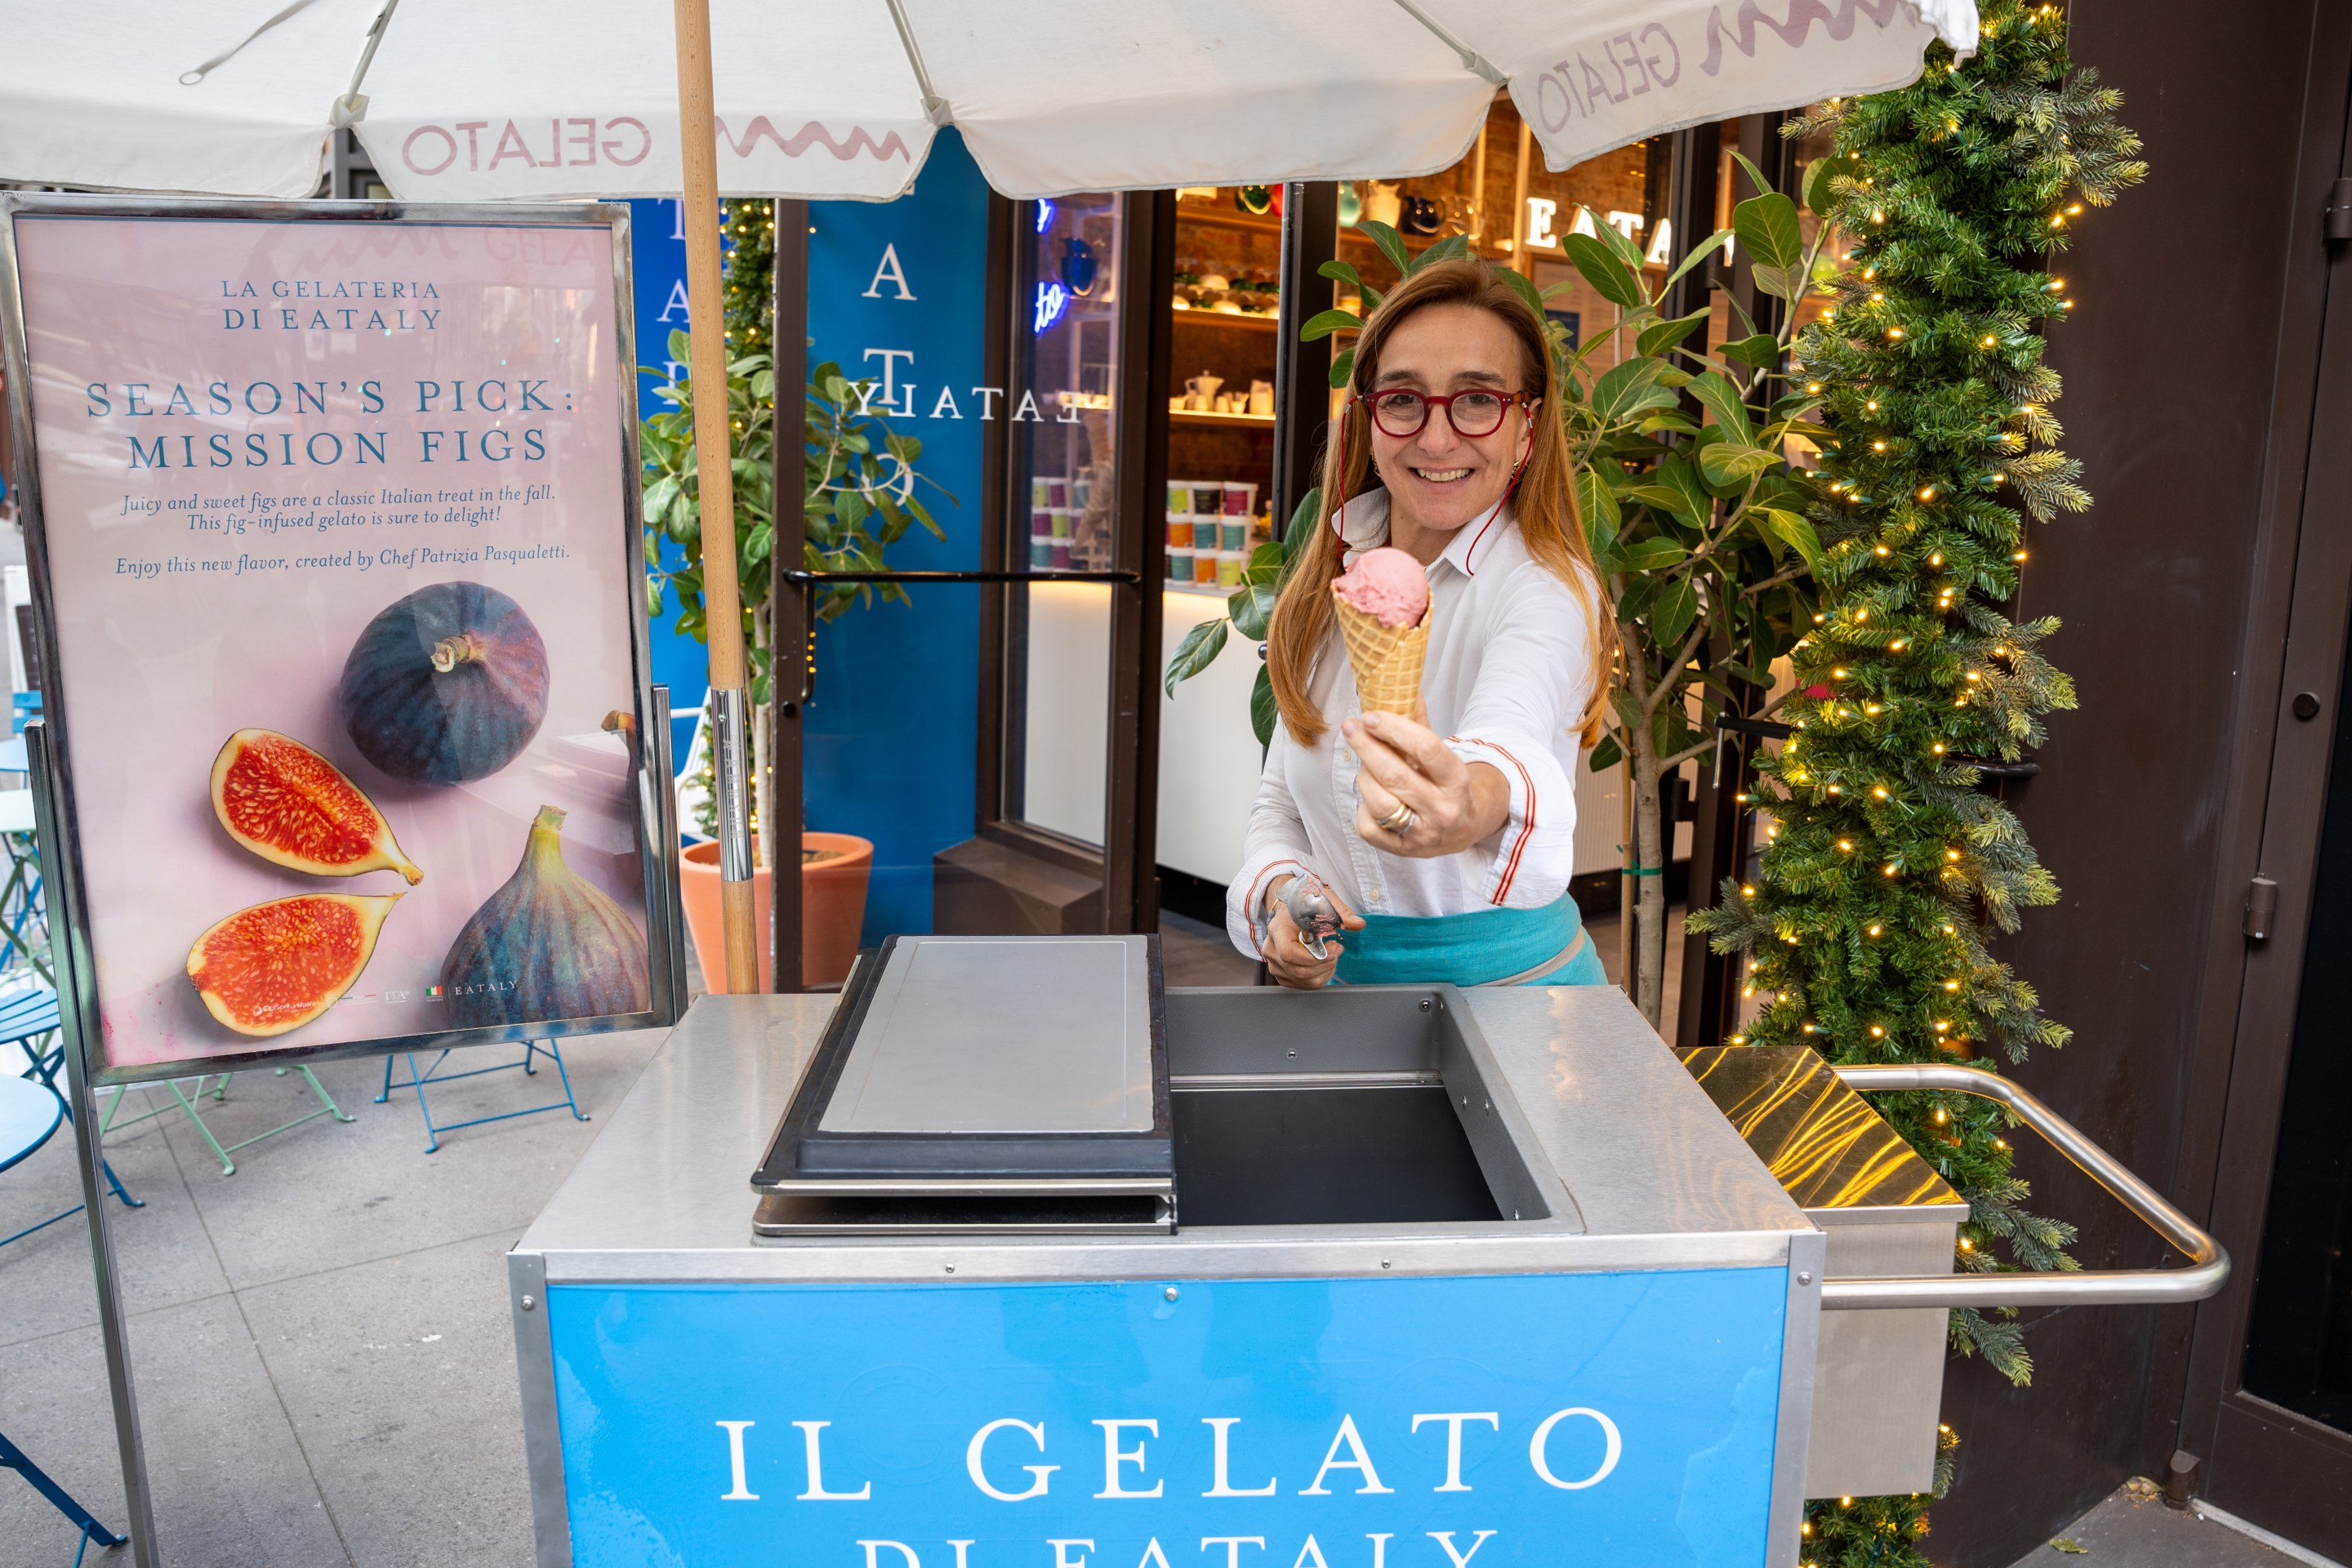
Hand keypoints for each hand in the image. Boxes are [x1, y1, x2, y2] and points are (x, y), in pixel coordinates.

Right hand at [1261, 874, 1364, 990]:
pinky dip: (1321, 976)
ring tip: (1332, 953)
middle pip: (1299, 971)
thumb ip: (1340, 912)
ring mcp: (1275, 965)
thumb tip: (1358, 924)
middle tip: (1337, 948)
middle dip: (1326, 964)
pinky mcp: (1283, 975)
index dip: (1313, 958)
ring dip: (1326, 970)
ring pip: (1305, 981)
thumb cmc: (1304, 906)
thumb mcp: (1322, 902)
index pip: (1288, 953)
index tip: (1330, 950)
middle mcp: (1271, 950)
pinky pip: (1305, 985)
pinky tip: (1325, 962)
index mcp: (1277, 930)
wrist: (1289, 912)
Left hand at [1343, 711, 1509, 858]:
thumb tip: (1401, 683)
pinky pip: (1369, 826)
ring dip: (1364, 777)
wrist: (1467, 826)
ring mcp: (1423, 834)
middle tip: (1350, 727)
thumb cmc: (1448, 784)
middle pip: (1395, 776)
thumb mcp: (1442, 754)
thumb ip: (1419, 723)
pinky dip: (1363, 808)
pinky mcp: (1403, 850)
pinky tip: (1372, 797)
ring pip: (1378, 801)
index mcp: (1457, 781)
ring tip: (1365, 764)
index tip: (1371, 716)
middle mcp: (1443, 810)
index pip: (1426, 749)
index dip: (1394, 729)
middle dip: (1367, 747)